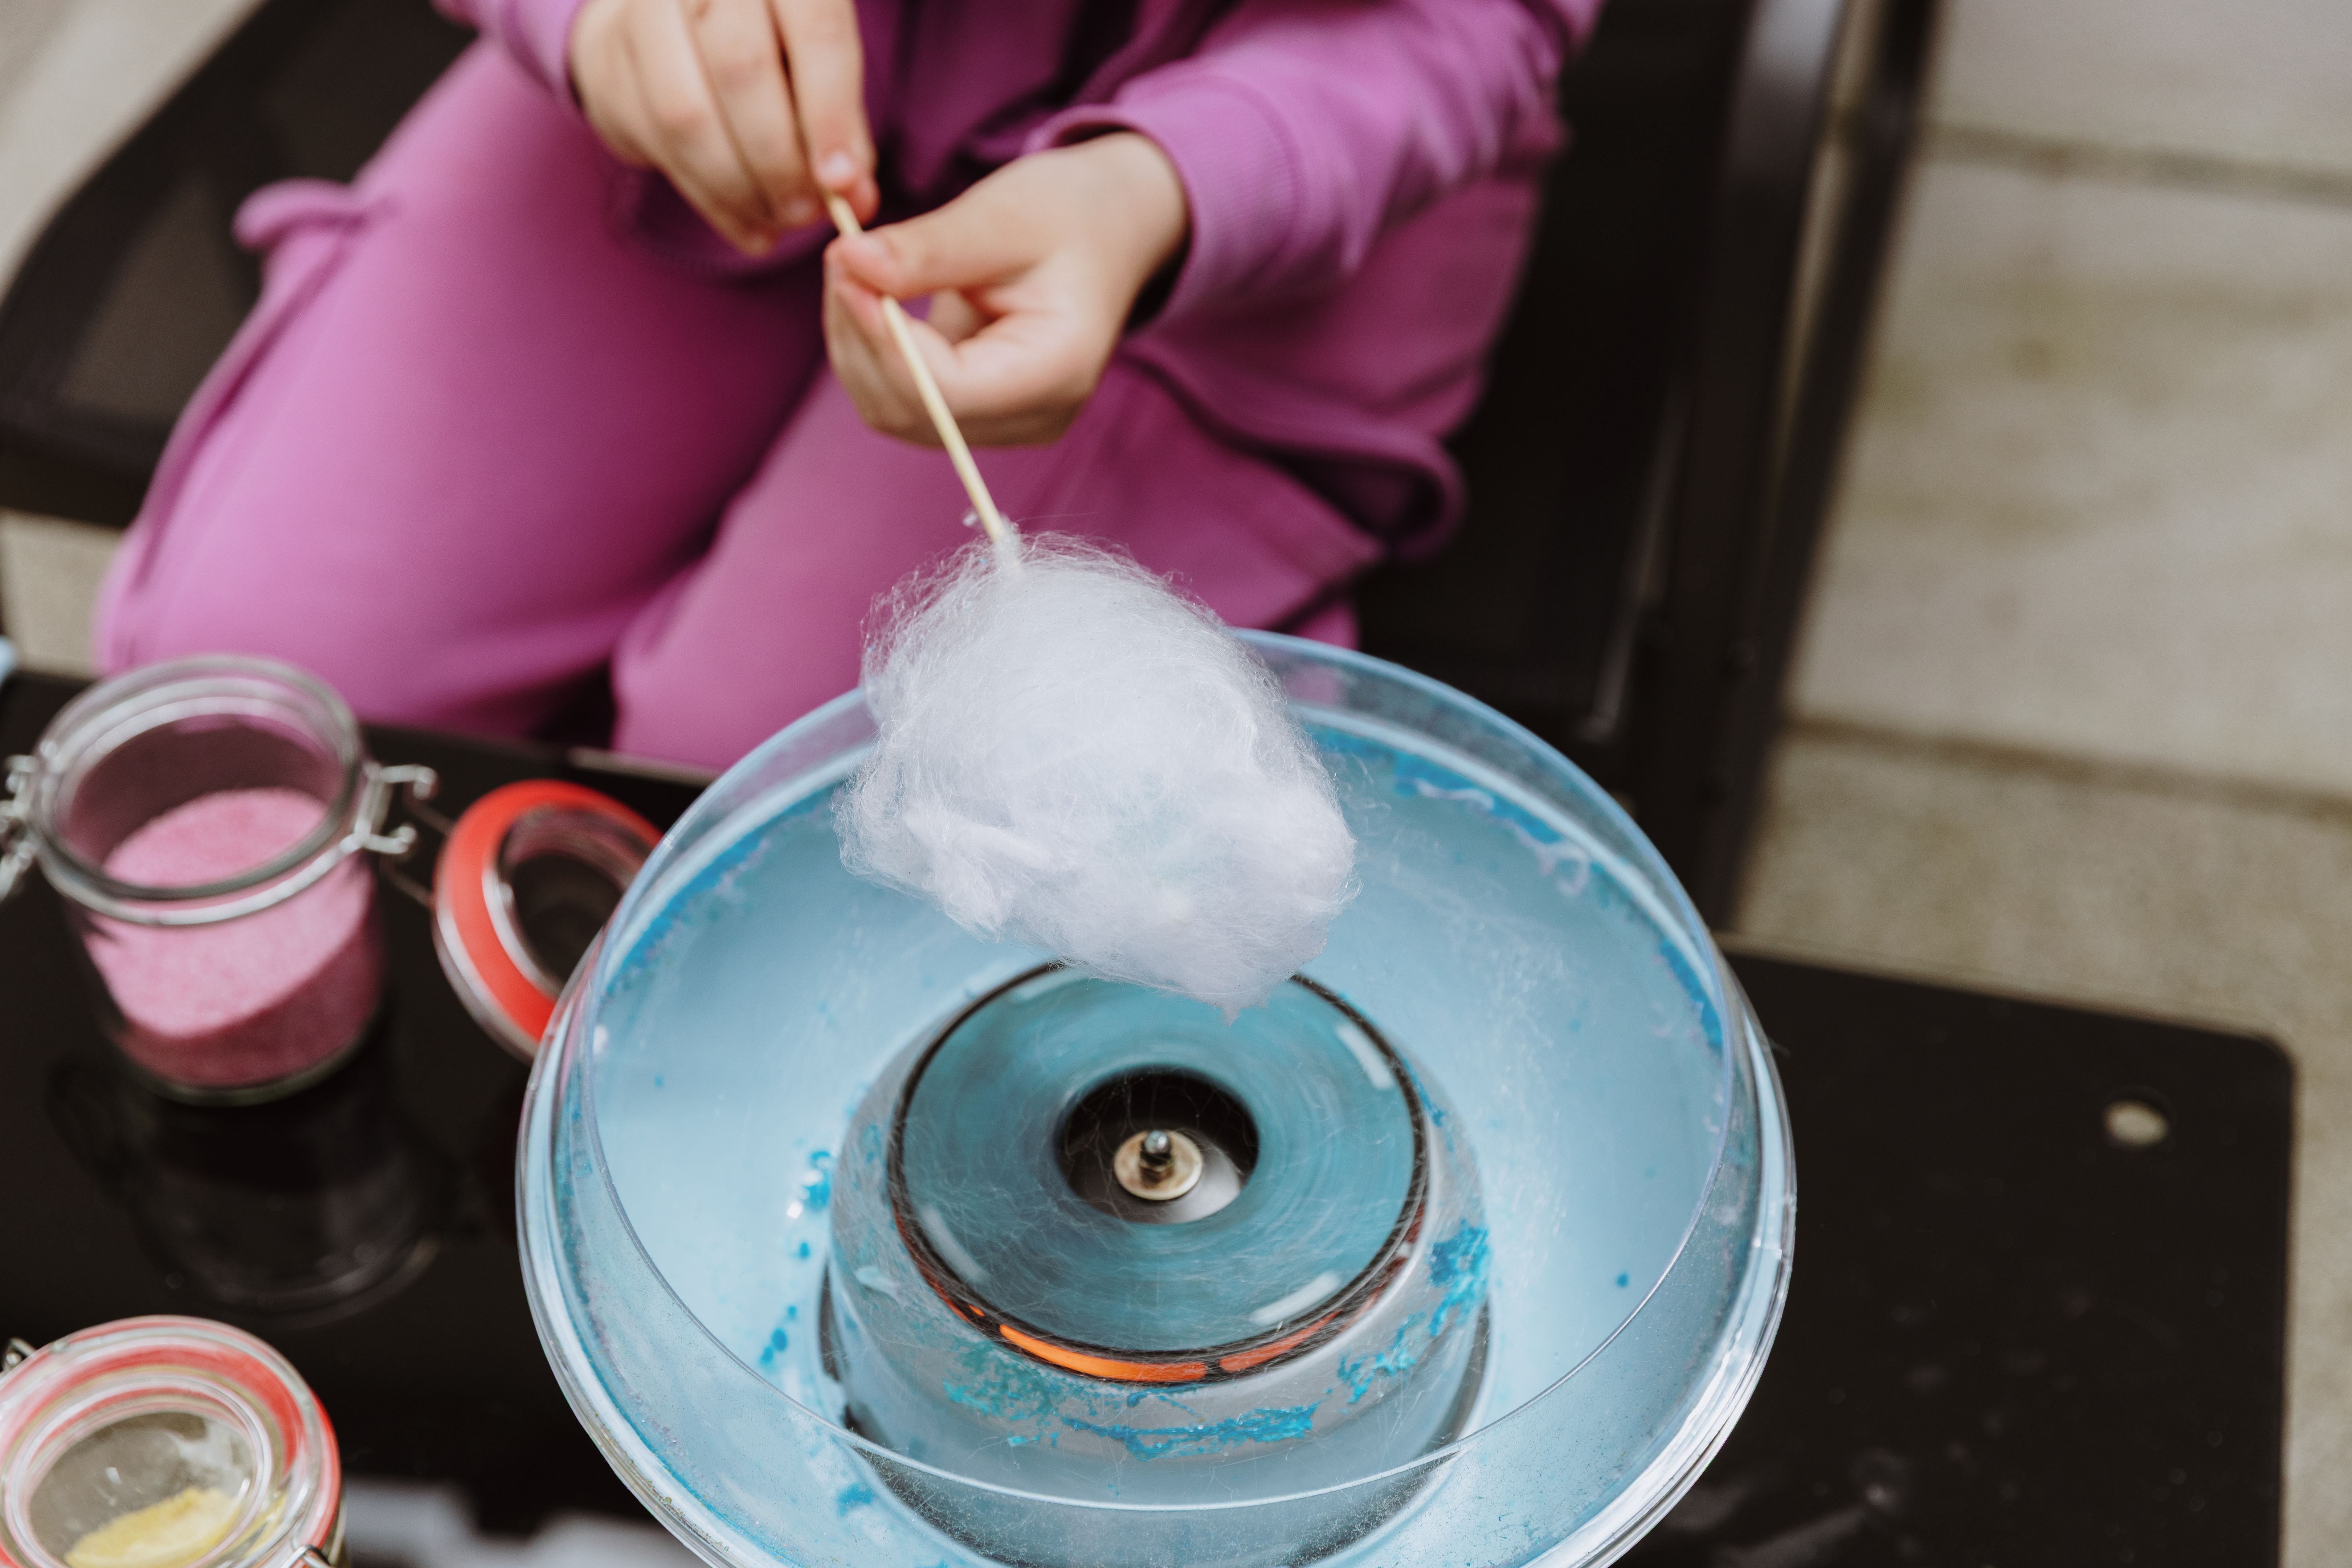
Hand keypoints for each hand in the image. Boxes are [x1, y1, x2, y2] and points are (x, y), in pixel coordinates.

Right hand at [570, 0, 876, 254]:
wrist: (670, 23)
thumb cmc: (768, 47)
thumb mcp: (820, 74)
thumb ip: (843, 130)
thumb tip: (855, 198)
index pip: (815, 28)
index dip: (829, 112)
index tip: (839, 182)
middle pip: (742, 70)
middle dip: (779, 160)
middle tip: (805, 212)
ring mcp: (646, 10)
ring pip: (688, 114)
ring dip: (738, 187)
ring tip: (776, 222)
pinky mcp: (610, 61)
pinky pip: (658, 144)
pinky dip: (711, 200)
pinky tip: (747, 226)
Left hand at [823, 133, 1189, 446]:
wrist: (1104, 232)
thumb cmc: (1066, 216)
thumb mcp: (1001, 216)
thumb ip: (927, 248)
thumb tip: (850, 263)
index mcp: (1056, 373)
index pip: (946, 392)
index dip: (883, 338)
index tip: (846, 267)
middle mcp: (1033, 418)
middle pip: (910, 412)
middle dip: (860, 338)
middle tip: (841, 257)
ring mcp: (1004, 425)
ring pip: (893, 411)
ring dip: (856, 344)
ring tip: (853, 269)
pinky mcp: (976, 414)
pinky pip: (899, 399)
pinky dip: (870, 350)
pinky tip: (870, 296)